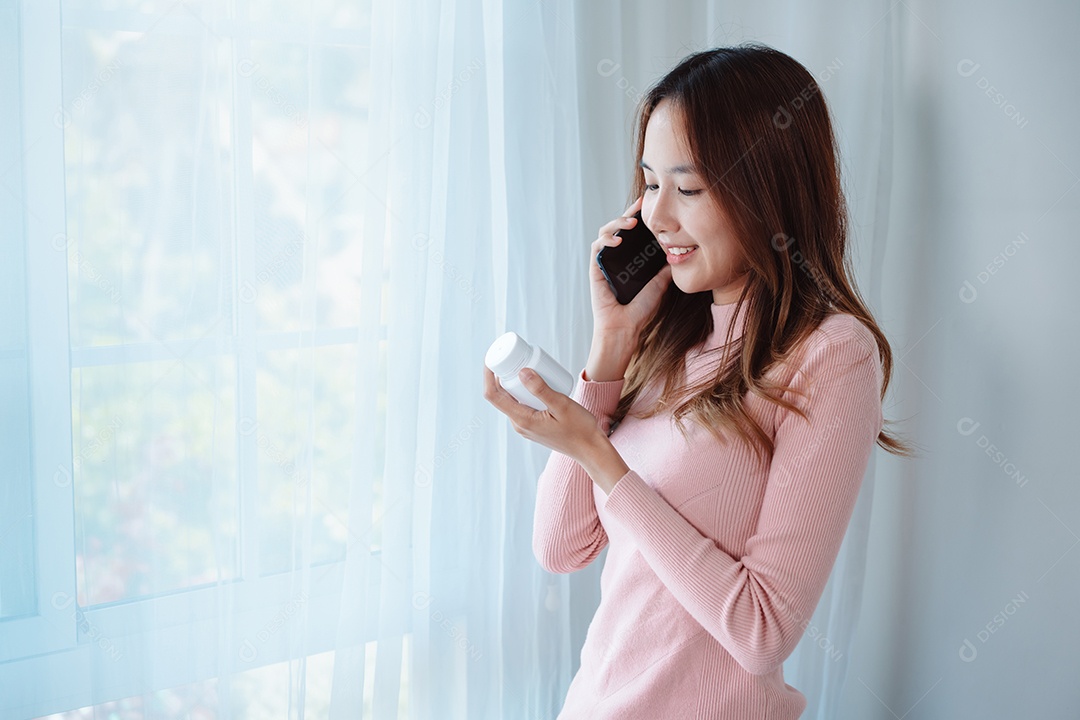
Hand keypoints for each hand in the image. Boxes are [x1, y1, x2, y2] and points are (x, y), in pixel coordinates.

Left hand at [482, 364, 602, 462]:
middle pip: (501, 396)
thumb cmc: (580, 430)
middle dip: (504, 375)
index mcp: (522, 420)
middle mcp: (519, 425)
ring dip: (515, 383)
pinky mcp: (533, 426)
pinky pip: (522, 405)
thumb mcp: (561, 405)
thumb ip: (541, 389)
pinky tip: (535, 382)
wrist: (590, 450)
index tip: (492, 358)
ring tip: (526, 365)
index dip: (488, 375)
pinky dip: (524, 392)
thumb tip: (522, 371)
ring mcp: (526, 427)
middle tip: (515, 357)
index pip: (493, 396)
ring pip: (512, 400)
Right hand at [590, 194, 673, 342]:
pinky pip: (597, 248)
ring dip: (617, 223)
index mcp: (630, 261)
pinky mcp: (595, 269)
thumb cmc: (640, 311)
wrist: (626, 327)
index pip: (632, 234)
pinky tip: (617, 239)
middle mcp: (616, 259)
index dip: (638, 218)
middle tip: (641, 205)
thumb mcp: (659, 284)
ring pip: (606, 233)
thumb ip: (665, 268)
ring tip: (631, 222)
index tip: (648, 205)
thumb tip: (678, 252)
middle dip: (628, 214)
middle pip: (618, 228)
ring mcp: (605, 262)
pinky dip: (606, 240)